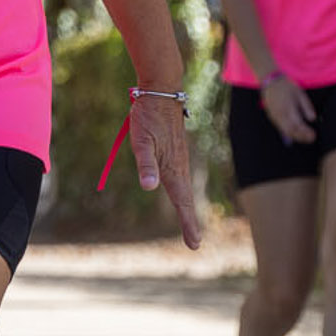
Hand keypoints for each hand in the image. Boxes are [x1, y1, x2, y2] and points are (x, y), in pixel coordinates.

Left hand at [125, 92, 205, 250]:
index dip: (188, 224)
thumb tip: (150, 187)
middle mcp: (179, 167)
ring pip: (183, 189)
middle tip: (194, 243)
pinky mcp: (174, 152)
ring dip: (187, 209)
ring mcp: (178, 159)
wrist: (161, 91)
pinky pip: (179, 179)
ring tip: (189, 226)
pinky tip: (180, 195)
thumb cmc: (149, 116)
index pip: (182, 203)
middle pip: (185, 200)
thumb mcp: (141, 140)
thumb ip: (145, 163)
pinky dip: (182, 194)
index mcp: (172, 168)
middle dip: (190, 222)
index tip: (194, 244)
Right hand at [260, 71, 316, 144]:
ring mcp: (274, 116)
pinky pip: (280, 128)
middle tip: (311, 139)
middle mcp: (280, 115)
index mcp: (288, 108)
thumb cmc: (286, 85)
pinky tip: (294, 134)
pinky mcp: (271, 116)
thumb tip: (312, 119)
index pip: (298, 126)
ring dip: (295, 137)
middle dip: (302, 137)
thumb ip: (307, 106)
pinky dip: (288, 133)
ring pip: (285, 131)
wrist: (270, 80)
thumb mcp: (300, 93)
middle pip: (291, 131)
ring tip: (304, 138)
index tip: (314, 135)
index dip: (306, 133)